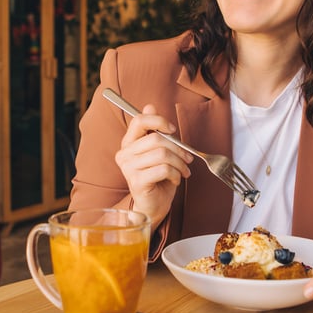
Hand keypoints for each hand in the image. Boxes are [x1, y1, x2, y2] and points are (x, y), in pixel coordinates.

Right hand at [113, 104, 192, 228]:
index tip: (172, 130)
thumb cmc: (158, 178)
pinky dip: (176, 174)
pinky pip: (163, 169)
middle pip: (156, 139)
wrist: (153, 206)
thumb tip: (149, 106)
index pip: (139, 120)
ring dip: (179, 163)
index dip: (159, 121)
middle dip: (178, 148)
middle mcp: (124, 153)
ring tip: (183, 170)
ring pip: (162, 154)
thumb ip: (155, 131)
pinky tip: (176, 179)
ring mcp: (128, 168)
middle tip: (187, 158)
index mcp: (129, 142)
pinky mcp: (136, 181)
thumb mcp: (159, 151)